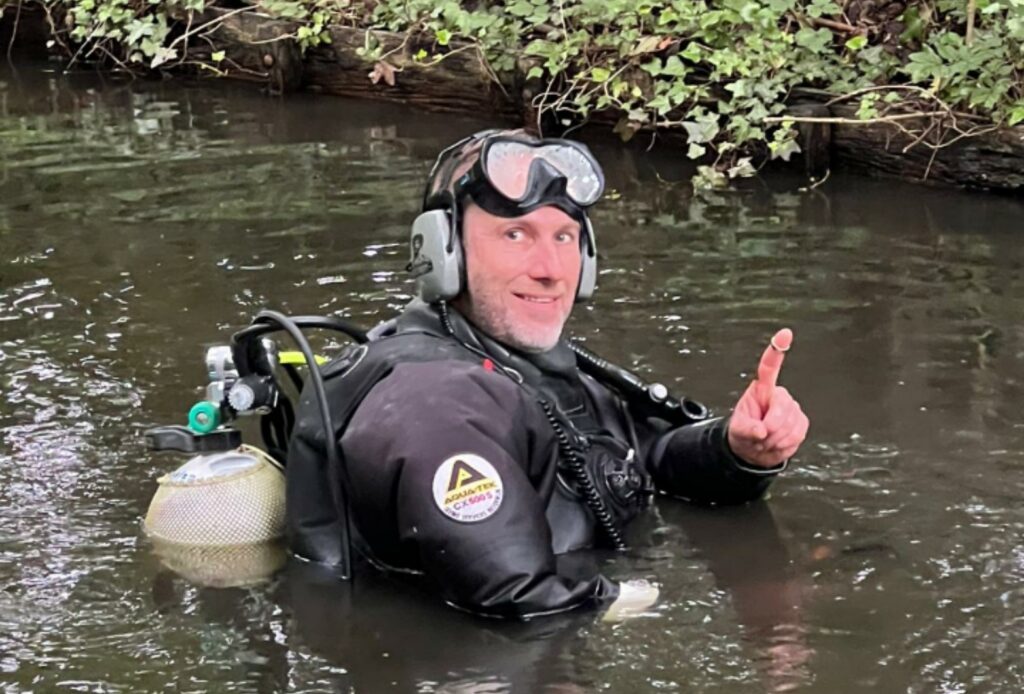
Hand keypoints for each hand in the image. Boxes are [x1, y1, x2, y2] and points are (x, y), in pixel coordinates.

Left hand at [727, 328, 808, 467]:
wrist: (754, 449)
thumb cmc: (744, 432)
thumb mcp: (737, 430)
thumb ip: (746, 429)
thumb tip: (760, 430)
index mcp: (761, 390)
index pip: (769, 367)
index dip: (777, 350)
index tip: (784, 334)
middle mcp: (778, 396)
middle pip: (782, 409)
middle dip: (770, 429)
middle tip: (760, 436)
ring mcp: (791, 408)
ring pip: (790, 425)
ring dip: (776, 439)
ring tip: (766, 439)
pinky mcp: (801, 422)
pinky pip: (798, 434)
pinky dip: (785, 444)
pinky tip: (777, 442)